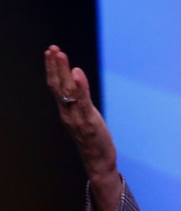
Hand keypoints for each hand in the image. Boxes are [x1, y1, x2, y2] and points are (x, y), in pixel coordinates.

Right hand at [45, 45, 120, 210]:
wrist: (98, 162)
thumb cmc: (93, 140)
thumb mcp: (85, 118)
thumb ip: (80, 102)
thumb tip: (78, 86)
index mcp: (66, 111)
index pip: (56, 86)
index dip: (52, 69)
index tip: (50, 51)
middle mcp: (68, 113)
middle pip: (58, 86)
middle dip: (54, 66)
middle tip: (52, 48)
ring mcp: (77, 118)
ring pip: (67, 91)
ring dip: (63, 71)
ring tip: (60, 54)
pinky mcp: (89, 123)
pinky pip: (83, 102)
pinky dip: (80, 86)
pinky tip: (77, 73)